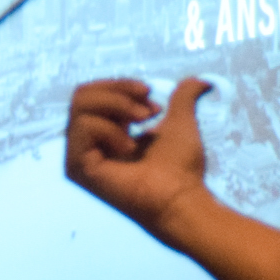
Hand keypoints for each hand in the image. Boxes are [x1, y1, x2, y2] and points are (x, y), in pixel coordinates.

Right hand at [65, 77, 217, 243]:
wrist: (182, 197)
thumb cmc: (182, 168)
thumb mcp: (180, 120)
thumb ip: (183, 97)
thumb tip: (202, 81)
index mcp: (102, 135)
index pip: (93, 93)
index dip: (122, 86)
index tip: (152, 97)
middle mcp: (85, 146)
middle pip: (82, 94)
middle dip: (119, 93)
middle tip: (148, 111)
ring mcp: (77, 158)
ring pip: (80, 105)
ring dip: (118, 107)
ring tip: (141, 126)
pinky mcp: (77, 168)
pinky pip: (83, 126)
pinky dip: (111, 130)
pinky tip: (130, 148)